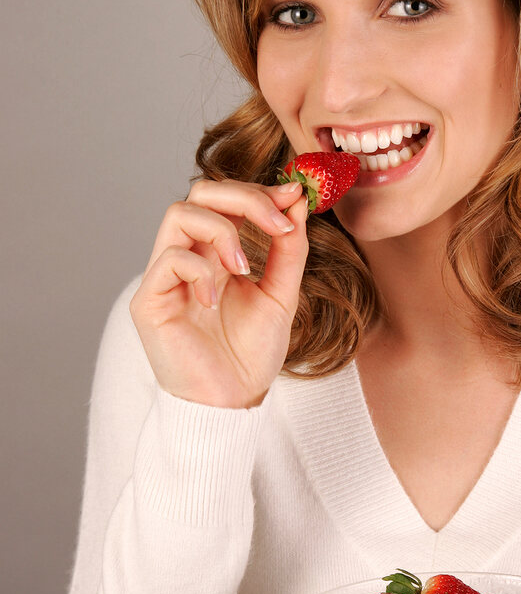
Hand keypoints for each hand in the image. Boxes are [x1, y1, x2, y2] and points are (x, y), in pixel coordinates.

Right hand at [129, 178, 307, 407]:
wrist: (233, 403)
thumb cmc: (251, 353)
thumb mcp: (282, 293)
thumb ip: (290, 249)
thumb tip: (298, 198)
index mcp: (215, 252)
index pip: (227, 198)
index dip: (259, 191)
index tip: (294, 195)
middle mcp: (188, 256)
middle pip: (201, 192)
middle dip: (244, 197)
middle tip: (277, 221)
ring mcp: (165, 276)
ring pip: (179, 214)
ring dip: (222, 230)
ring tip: (244, 267)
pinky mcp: (149, 301)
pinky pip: (168, 259)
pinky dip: (199, 270)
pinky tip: (215, 300)